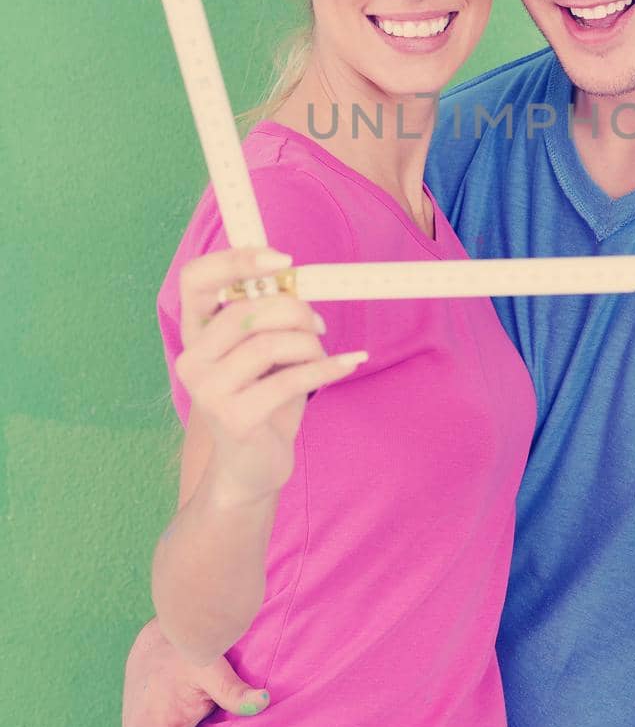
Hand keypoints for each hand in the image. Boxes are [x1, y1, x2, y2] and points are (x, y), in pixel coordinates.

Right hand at [176, 247, 367, 502]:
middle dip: (294, 310)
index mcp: (195, 335)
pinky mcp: (234, 418)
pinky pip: (290, 379)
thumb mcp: (264, 351)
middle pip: (246, 311)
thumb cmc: (263, 399)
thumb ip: (268, 316)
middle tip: (318, 324)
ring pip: (269, 343)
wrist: (252, 467)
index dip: (236, 260)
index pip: (195, 280)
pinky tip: (349, 362)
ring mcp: (208, 391)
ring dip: (309, 344)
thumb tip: (297, 278)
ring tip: (321, 353)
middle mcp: (192, 360)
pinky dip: (327, 367)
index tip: (283, 259)